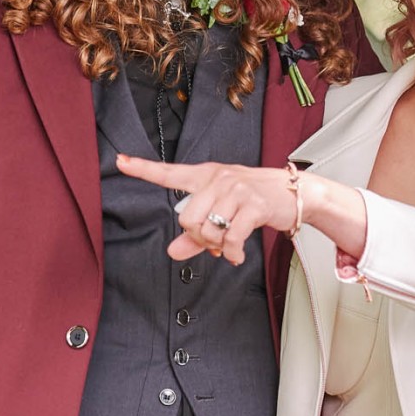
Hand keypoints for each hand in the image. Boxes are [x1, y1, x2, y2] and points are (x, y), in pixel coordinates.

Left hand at [116, 155, 296, 264]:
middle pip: (188, 219)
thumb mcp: (223, 212)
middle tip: (213, 242)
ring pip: (208, 230)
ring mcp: (237, 190)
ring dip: (217, 246)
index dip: (143, 169)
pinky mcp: (253, 205)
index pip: (170, 173)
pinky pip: (230, 238)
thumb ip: (195, 235)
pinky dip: (232, 253)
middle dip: (199, 238)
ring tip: (228, 245)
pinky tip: (237, 254)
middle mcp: (219, 179)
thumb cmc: (254, 200)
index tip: (121, 161)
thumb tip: (172, 252)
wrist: (293, 194)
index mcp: (206, 176)